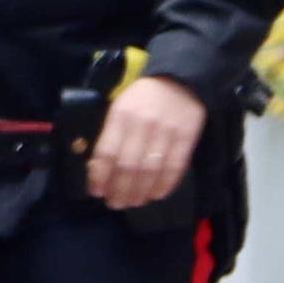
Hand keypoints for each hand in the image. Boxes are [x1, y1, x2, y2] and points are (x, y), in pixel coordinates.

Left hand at [86, 74, 205, 209]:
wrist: (179, 79)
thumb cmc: (143, 98)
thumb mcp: (120, 107)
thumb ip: (111, 134)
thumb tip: (97, 169)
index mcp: (121, 114)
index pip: (107, 152)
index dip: (100, 176)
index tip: (97, 192)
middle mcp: (142, 123)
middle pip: (128, 166)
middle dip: (119, 190)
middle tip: (115, 203)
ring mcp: (166, 130)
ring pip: (150, 170)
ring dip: (140, 192)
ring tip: (133, 202)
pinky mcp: (187, 136)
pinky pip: (175, 167)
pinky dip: (165, 185)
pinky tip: (156, 194)